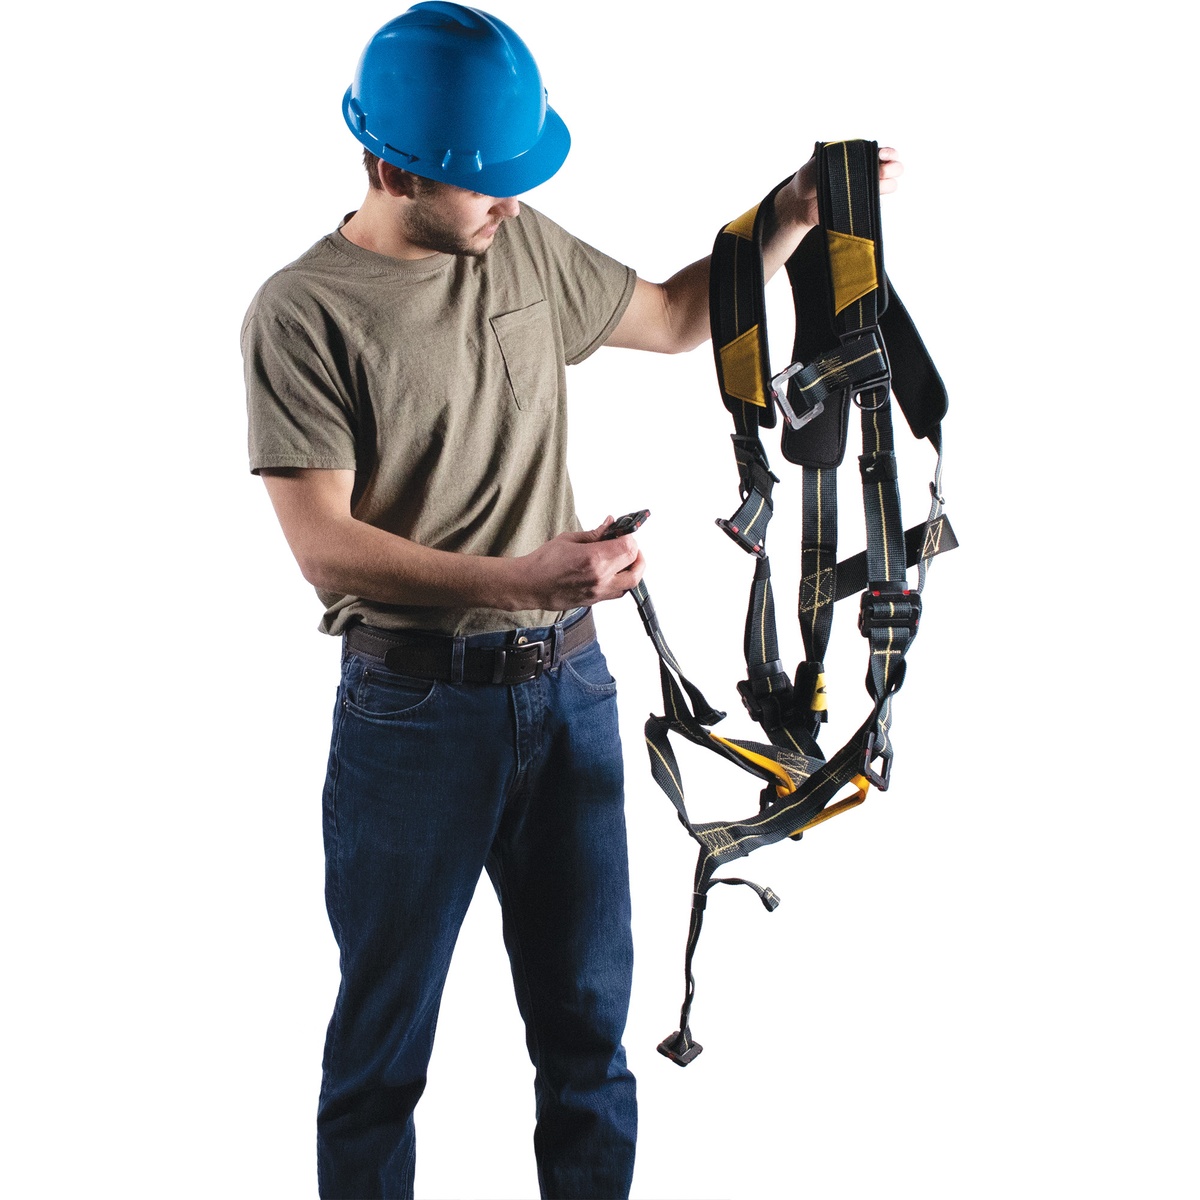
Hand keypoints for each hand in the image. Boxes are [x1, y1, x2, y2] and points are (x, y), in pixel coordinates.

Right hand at [515, 517, 645, 609]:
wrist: (529, 585)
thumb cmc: (543, 562)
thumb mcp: (569, 539)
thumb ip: (594, 533)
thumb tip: (610, 525)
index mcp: (594, 559)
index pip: (629, 548)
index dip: (630, 537)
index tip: (623, 532)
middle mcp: (600, 578)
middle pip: (636, 568)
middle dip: (637, 554)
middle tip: (629, 546)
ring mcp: (598, 592)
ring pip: (631, 584)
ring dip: (632, 570)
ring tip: (623, 560)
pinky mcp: (594, 600)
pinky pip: (618, 592)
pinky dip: (621, 581)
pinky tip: (612, 571)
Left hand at [778, 145, 904, 228]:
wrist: (799, 203)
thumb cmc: (808, 178)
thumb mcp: (817, 162)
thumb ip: (833, 157)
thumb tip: (848, 157)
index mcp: (860, 157)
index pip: (885, 152)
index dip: (889, 152)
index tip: (880, 155)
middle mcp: (867, 172)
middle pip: (895, 168)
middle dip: (891, 168)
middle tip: (880, 172)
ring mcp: (866, 191)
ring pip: (890, 186)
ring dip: (885, 185)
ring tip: (872, 187)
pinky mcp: (861, 208)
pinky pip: (876, 207)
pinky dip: (874, 204)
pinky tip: (865, 202)